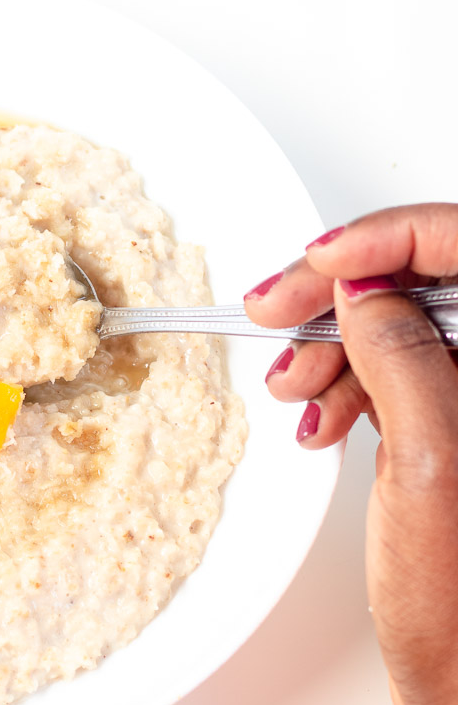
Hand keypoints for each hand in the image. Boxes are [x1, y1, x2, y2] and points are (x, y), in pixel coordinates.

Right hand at [243, 203, 457, 704]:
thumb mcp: (430, 465)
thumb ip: (406, 356)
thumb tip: (367, 287)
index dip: (385, 238)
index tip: (313, 266)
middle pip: (430, 280)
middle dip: (344, 295)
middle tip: (274, 316)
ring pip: (407, 324)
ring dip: (338, 345)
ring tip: (292, 387)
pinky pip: (401, 371)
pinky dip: (350, 382)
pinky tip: (320, 414)